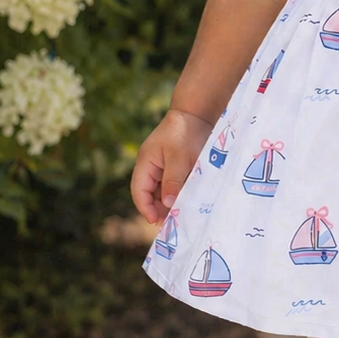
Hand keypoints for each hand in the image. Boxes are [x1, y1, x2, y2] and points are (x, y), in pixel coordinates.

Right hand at [131, 108, 213, 224]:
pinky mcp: (177, 166)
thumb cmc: (185, 133)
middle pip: (151, 194)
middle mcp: (152, 167)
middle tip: (173, 224)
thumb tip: (169, 205)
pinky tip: (190, 202)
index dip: (145, 208)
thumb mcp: (180, 158)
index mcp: (145, 163)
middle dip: (160, 209)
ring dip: (172, 203)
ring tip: (182, 216)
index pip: (139, 191)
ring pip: (164, 191)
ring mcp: (164, 166)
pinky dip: (180, 194)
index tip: (156, 221)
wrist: (198, 113)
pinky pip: (175, 185)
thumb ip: (173, 181)